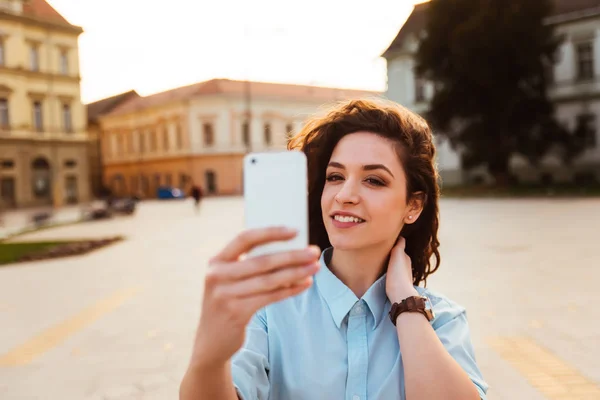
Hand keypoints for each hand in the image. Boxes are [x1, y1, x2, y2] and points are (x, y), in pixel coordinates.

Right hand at [189, 227, 320, 368]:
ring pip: (269, 280)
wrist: (211, 340)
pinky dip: (290, 290)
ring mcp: (225, 295)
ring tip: (315, 267)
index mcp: (217, 260)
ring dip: (296, 273)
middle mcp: (217, 275)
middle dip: (292, 255)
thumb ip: (248, 264)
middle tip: (314, 252)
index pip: (245, 238)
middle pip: (262, 261)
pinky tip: (305, 284)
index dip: (270, 232)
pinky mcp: (236, 313)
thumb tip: (289, 248)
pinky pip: (270, 298)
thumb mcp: (229, 279)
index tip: (295, 231)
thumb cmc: (229, 302)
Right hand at [386, 237, 418, 303]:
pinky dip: (389, 268)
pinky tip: (383, 270)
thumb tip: (400, 236)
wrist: (400, 295)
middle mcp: (405, 265)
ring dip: (389, 260)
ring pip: (395, 263)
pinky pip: (393, 272)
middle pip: (398, 255)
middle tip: (381, 248)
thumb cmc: (398, 274)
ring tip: (380, 258)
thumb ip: (399, 246)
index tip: (386, 238)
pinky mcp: (397, 283)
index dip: (394, 242)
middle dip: (391, 251)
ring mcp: (402, 274)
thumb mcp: (398, 256)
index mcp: (405, 257)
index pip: (400, 245)